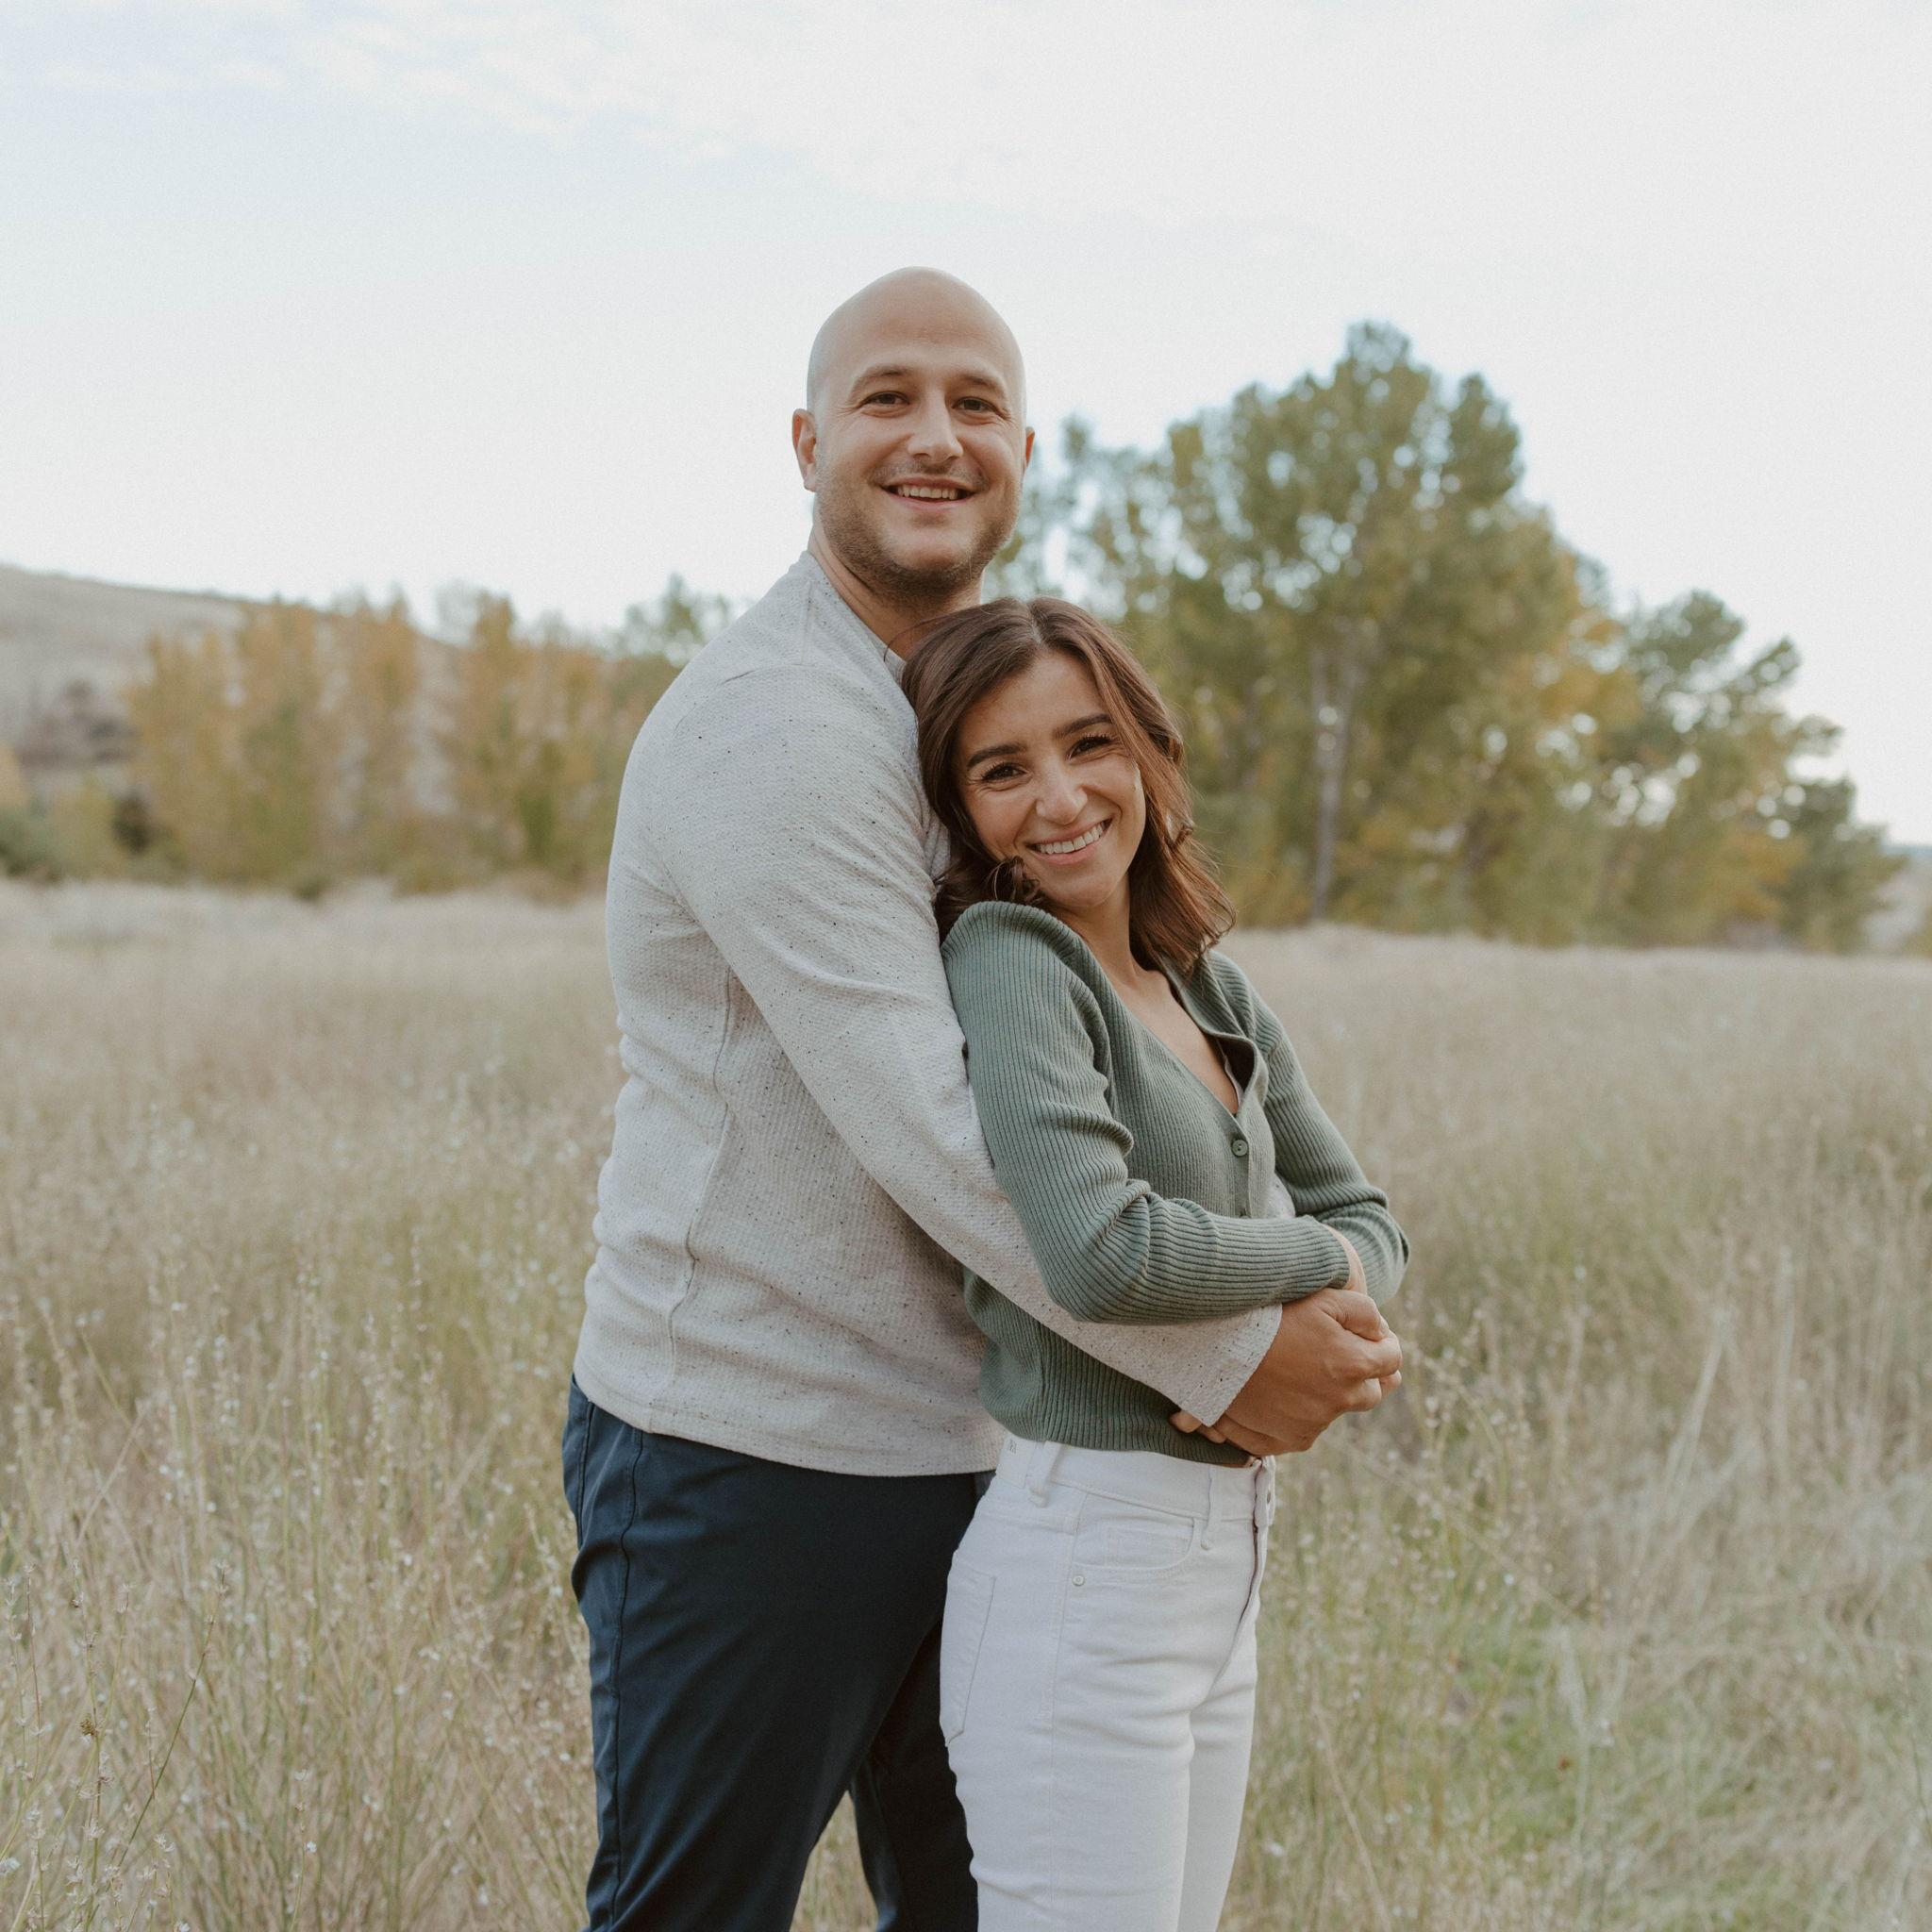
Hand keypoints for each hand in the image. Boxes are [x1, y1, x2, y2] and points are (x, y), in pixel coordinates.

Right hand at [1172, 1286, 1400, 1456]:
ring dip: (1331, 1393)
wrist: (1213, 1347)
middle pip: (1371, 1392)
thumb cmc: (1268, 1315)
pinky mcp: (1285, 1439)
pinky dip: (1302, 1415)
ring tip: (1304, 1368)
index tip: (1374, 1337)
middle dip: (1365, 1374)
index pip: (1392, 1359)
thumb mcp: (1324, 1298)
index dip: (1385, 1344)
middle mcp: (1338, 1401)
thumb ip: (1366, 1313)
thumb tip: (1382, 1334)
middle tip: (1344, 1354)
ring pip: (1336, 1410)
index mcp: (1353, 1366)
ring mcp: (1311, 1424)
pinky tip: (1285, 1394)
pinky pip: (1307, 1430)